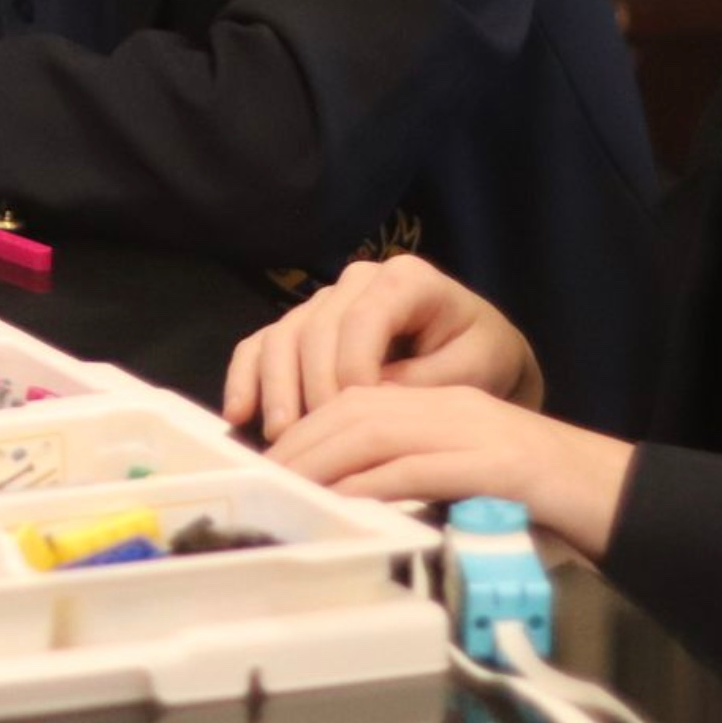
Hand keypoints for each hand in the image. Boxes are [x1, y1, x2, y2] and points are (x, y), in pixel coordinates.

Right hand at [223, 255, 542, 441]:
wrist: (481, 358)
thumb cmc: (481, 361)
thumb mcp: (472, 372)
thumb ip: (420, 384)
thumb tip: (366, 408)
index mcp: (405, 279)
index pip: (361, 321)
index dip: (352, 372)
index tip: (359, 423)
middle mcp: (358, 280)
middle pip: (315, 329)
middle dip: (311, 389)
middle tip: (314, 443)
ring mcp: (326, 301)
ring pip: (283, 336)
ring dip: (275, 389)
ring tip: (280, 437)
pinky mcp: (304, 327)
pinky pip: (262, 343)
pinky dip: (247, 376)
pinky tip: (239, 415)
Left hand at [267, 383, 633, 561]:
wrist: (618, 499)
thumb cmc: (540, 503)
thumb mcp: (467, 480)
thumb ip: (416, 482)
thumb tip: (352, 507)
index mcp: (444, 405)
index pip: (359, 400)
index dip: (310, 425)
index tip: (275, 457)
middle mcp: (453, 407)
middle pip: (358, 410)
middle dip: (305, 442)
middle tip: (268, 478)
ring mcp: (474, 432)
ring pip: (379, 431)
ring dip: (326, 461)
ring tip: (291, 490)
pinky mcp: (494, 466)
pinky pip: (420, 468)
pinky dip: (374, 485)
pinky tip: (345, 502)